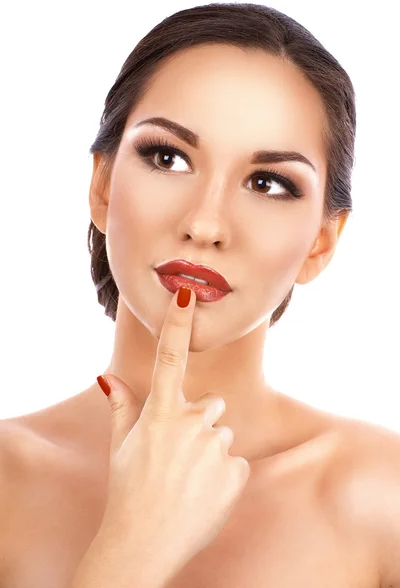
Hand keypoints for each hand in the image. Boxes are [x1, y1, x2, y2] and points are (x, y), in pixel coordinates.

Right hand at [90, 287, 249, 582]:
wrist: (144, 543)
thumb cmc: (128, 490)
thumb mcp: (120, 446)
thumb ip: (121, 406)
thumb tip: (107, 377)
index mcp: (160, 413)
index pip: (169, 358)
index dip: (177, 324)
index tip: (186, 295)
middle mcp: (192, 423)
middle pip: (210, 406)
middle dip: (199, 421)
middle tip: (178, 454)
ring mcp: (216, 447)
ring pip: (222, 435)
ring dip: (210, 450)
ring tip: (188, 479)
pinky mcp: (236, 471)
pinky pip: (235, 462)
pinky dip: (223, 474)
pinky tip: (204, 493)